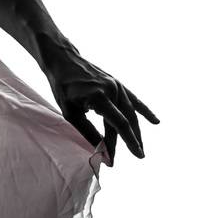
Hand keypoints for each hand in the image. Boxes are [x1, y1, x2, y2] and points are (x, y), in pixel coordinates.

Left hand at [41, 44, 158, 162]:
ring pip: (131, 112)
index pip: (120, 124)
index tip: (137, 156)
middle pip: (127, 120)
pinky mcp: (117, 83)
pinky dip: (144, 111)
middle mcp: (112, 90)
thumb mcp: (70, 112)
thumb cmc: (63, 88)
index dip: (128, 142)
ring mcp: (116, 86)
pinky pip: (134, 100)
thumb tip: (101, 151)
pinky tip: (155, 121)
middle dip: (132, 140)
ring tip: (140, 146)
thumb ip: (87, 131)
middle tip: (139, 156)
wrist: (63, 60)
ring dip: (136, 130)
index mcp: (99, 97)